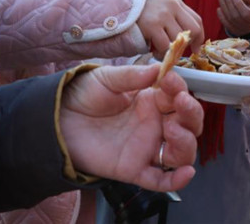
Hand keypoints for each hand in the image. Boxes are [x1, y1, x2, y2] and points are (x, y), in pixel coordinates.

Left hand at [59, 64, 203, 191]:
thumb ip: (132, 75)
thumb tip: (159, 68)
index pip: (178, 95)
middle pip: (188, 124)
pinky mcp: (134, 169)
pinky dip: (176, 180)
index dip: (180, 87)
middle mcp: (155, 124)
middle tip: (180, 102)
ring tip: (171, 129)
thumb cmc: (84, 96)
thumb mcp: (107, 78)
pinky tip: (186, 173)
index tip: (169, 80)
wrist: (57, 119)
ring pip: (181, 152)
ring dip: (186, 142)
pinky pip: (160, 180)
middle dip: (192, 113)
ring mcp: (146, 147)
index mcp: (152, 101)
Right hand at [138, 0, 203, 57]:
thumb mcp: (161, 9)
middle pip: (193, 30)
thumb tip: (189, 40)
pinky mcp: (152, 26)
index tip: (196, 48)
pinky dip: (161, 53)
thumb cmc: (140, 13)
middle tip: (180, 52)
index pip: (197, 20)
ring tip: (160, 50)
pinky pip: (165, 46)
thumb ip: (175, 19)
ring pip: (178, 40)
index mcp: (176, 3)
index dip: (199, 37)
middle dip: (189, 45)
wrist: (118, 7)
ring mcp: (162, 15)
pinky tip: (153, 51)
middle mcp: (172, 7)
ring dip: (171, 50)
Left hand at [217, 0, 249, 36]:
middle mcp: (249, 26)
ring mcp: (241, 30)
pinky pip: (225, 24)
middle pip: (235, 16)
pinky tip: (219, 7)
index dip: (238, 3)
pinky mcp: (234, 31)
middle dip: (229, 3)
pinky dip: (221, 16)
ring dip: (223, 6)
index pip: (246, 13)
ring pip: (229, 19)